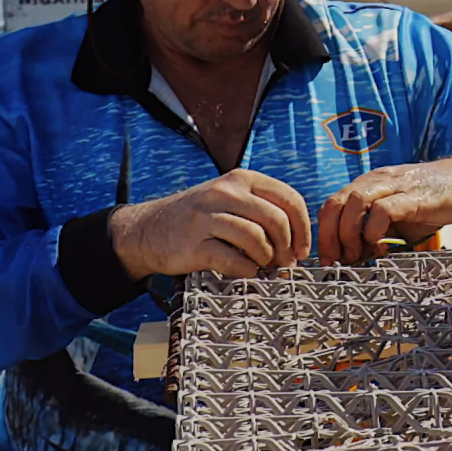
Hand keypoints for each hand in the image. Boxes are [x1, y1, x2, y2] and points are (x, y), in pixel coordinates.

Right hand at [109, 169, 311, 279]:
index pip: (289, 198)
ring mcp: (207, 217)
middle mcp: (224, 193)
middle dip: (287, 247)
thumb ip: (263, 209)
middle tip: (285, 262)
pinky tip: (246, 271)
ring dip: (266, 258)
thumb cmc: (200, 218)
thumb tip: (298, 240)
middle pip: (276, 220)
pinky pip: (233, 260)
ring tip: (263, 265)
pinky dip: (247, 270)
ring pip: (256, 239)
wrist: (148, 230)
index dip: (303, 227)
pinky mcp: (194, 244)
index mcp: (241, 179)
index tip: (303, 249)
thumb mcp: (231, 199)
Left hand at [317, 153, 451, 264]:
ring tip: (359, 254)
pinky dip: (374, 230)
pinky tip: (382, 244)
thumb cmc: (432, 199)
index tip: (329, 259)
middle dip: (330, 236)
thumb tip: (354, 257)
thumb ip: (375, 230)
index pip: (331, 205)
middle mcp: (376, 181)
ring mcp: (395, 186)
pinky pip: (383, 210)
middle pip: (335, 203)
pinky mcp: (414, 196)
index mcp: (369, 185)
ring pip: (354, 203)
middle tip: (337, 261)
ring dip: (349, 233)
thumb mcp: (397, 214)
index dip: (324, 234)